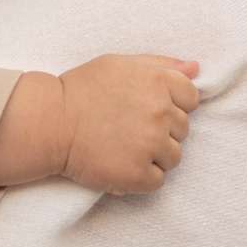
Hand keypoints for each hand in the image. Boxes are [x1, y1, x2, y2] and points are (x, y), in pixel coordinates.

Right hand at [58, 55, 199, 192]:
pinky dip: (141, 178)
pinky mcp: (138, 174)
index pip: (191, 99)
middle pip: (183, 129)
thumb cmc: (81, 90)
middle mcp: (160, 112)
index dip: (170, 106)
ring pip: (173, 157)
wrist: (49, 122)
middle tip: (127, 128)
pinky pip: (157, 181)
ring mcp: (150, 144)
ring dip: (153, 156)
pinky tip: (120, 164)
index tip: (145, 110)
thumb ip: (162, 65)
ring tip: (123, 148)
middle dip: (160, 131)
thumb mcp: (120, 64)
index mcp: (158, 81)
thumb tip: (196, 69)